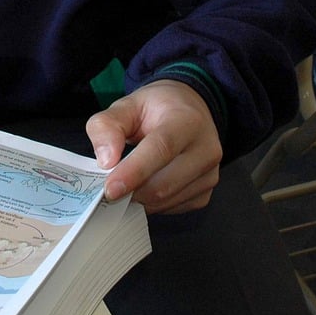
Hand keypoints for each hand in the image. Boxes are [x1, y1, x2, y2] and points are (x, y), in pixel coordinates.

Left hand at [85, 80, 222, 214]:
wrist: (190, 111)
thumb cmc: (159, 108)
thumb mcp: (126, 105)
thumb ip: (107, 126)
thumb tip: (106, 160)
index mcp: (188, 120)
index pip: (162, 149)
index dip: (134, 171)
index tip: (110, 188)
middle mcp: (205, 148)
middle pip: (163, 183)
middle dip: (130, 190)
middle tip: (108, 186)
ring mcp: (209, 174)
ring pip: (165, 200)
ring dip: (138, 198)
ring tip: (126, 181)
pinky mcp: (205, 194)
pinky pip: (171, 208)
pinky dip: (151, 203)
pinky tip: (145, 185)